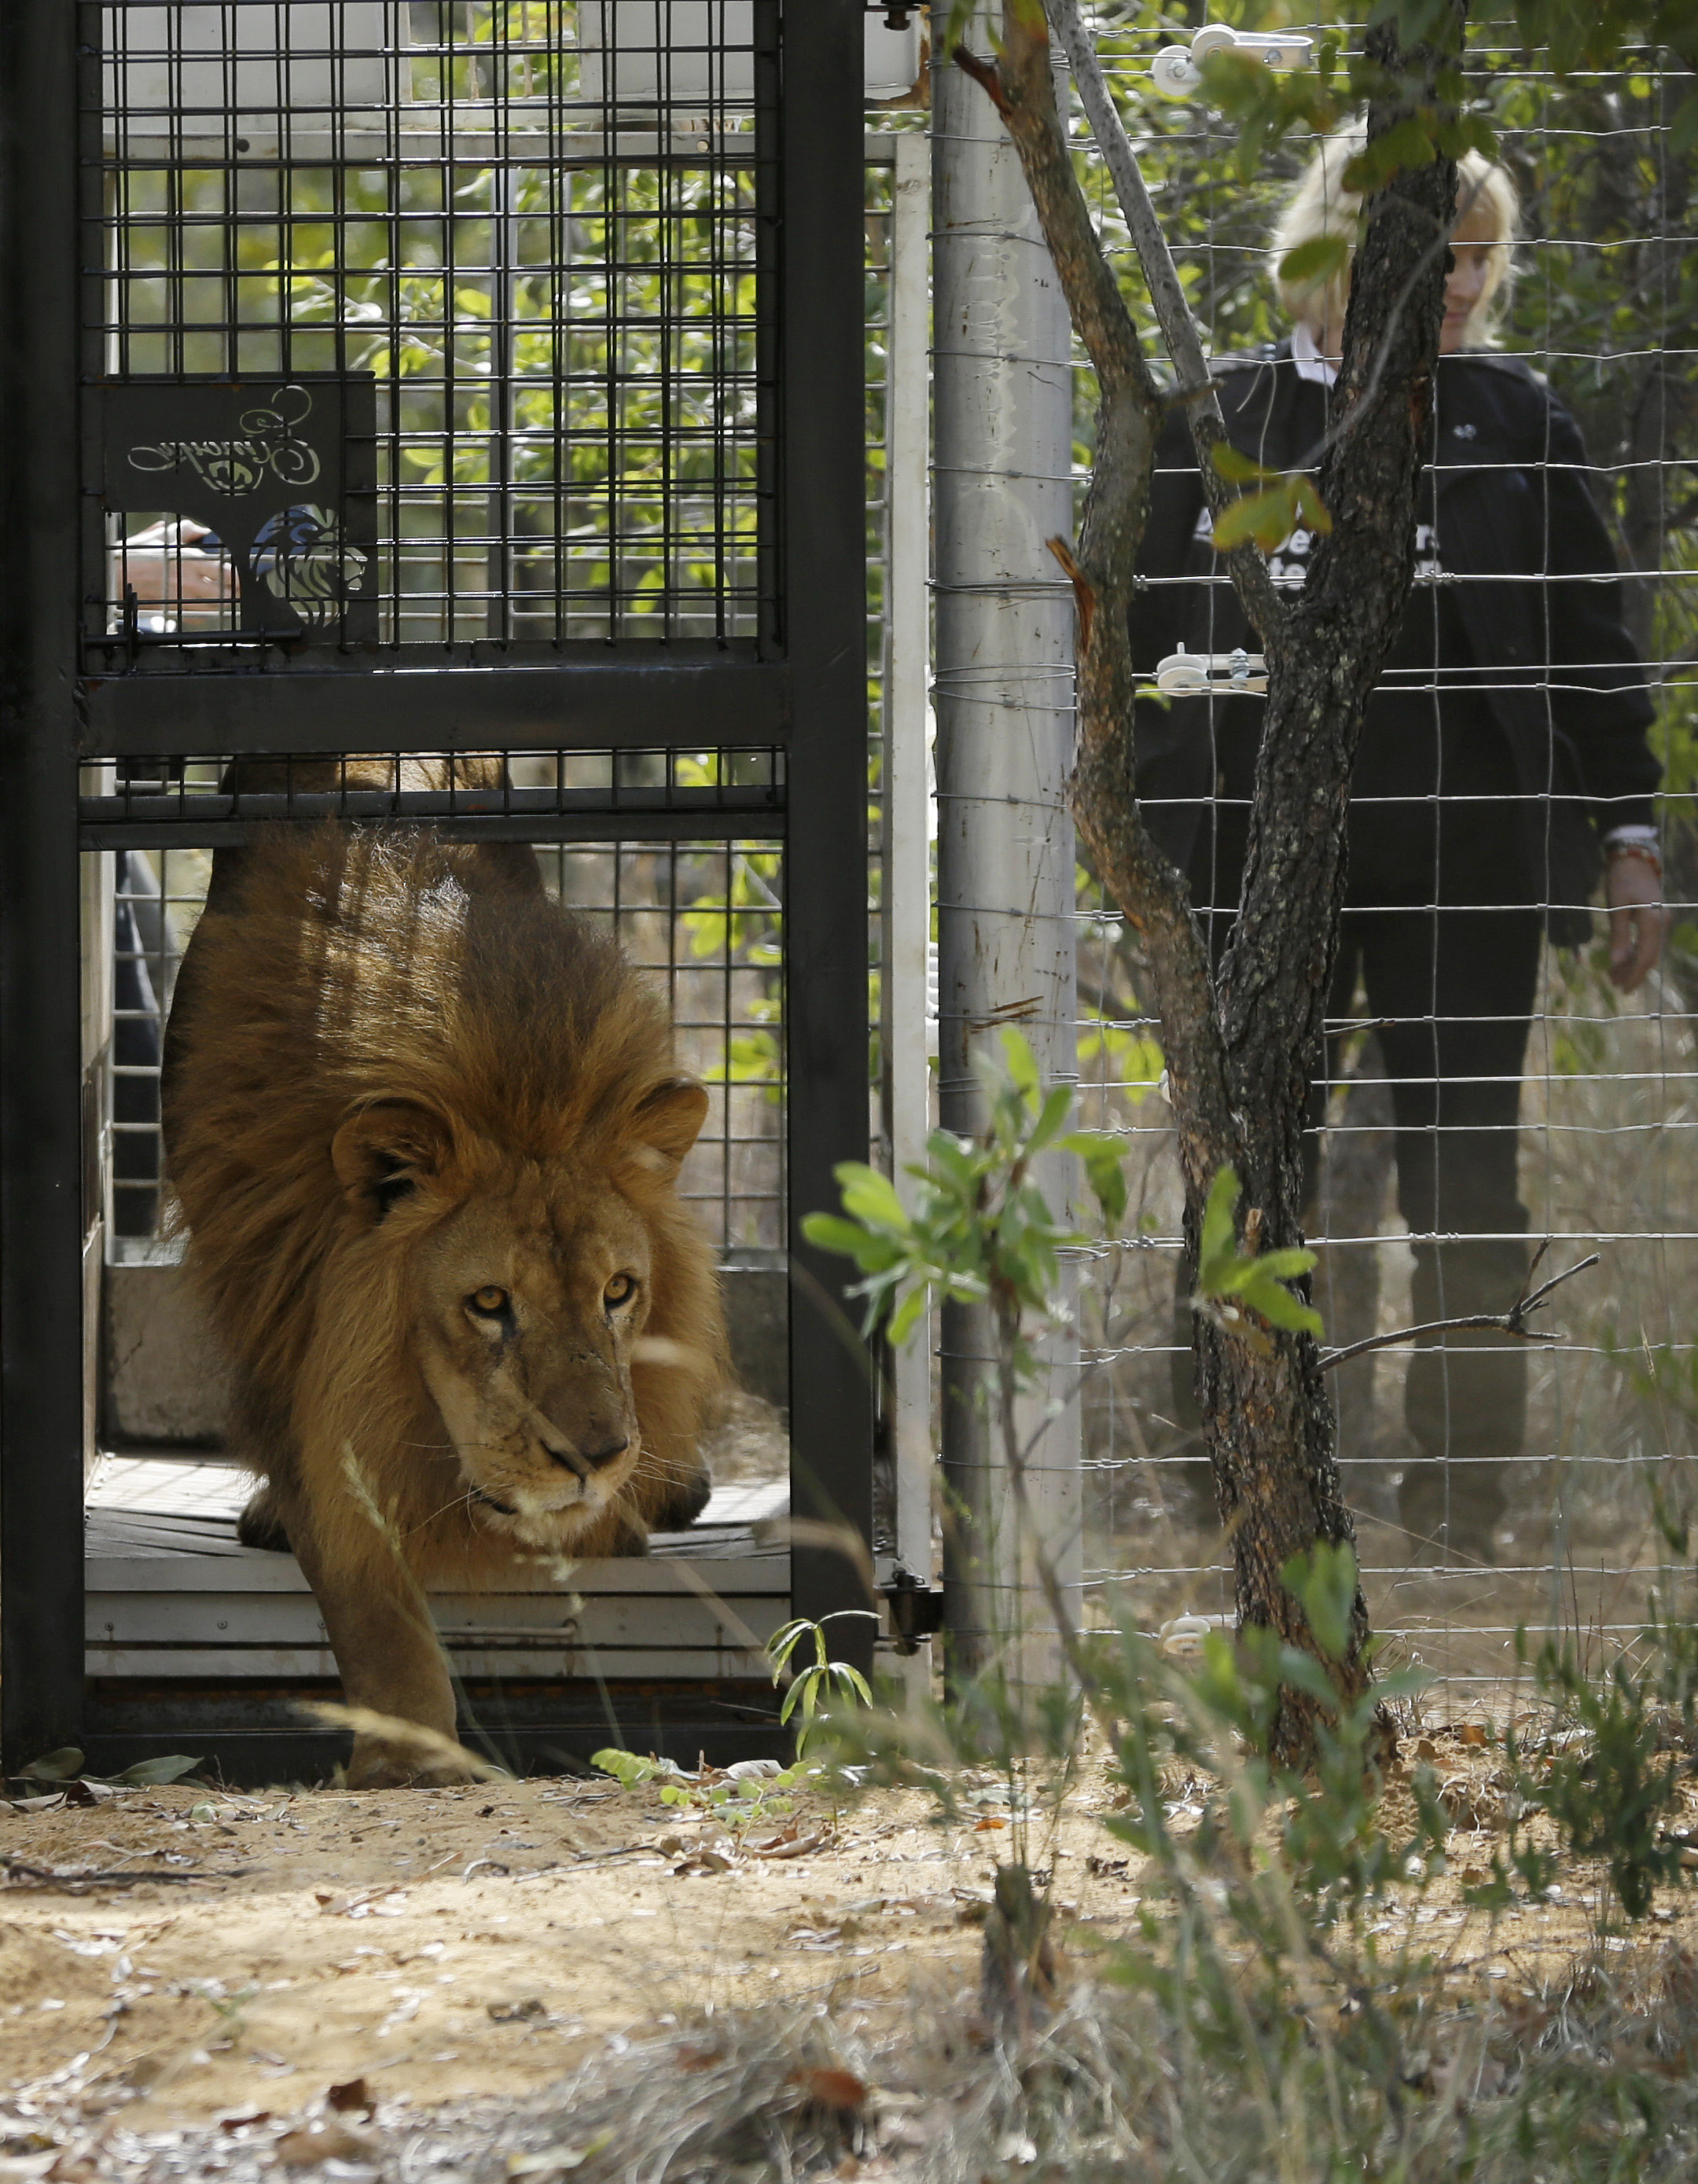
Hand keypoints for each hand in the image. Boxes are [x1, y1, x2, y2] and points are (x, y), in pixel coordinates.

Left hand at [1605, 852, 1667, 993]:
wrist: (1634, 858)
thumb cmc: (1622, 880)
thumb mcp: (1616, 909)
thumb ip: (1618, 937)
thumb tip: (1616, 963)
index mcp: (1654, 921)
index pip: (1645, 956)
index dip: (1634, 975)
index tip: (1622, 989)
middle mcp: (1662, 923)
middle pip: (1649, 956)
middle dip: (1632, 972)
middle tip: (1613, 984)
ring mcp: (1662, 921)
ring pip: (1649, 950)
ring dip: (1633, 964)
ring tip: (1614, 975)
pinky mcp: (1657, 918)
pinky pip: (1649, 941)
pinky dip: (1636, 952)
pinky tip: (1623, 960)